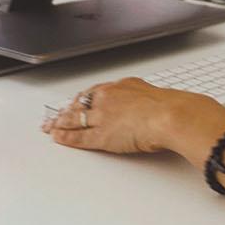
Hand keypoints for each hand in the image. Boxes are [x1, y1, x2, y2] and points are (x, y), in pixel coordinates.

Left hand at [43, 77, 224, 159]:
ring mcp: (104, 116)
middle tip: (55, 116)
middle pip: (80, 104)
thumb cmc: (173, 108)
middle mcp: (109, 98)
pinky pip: (79, 136)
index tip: (75, 103)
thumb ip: (148, 101)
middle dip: (65, 110)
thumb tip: (154, 108)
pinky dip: (66, 137)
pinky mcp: (102, 135)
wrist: (173, 116)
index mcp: (123, 86)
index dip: (82, 99)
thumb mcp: (157, 97)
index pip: (95, 92)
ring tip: (50, 128)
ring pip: (75, 119)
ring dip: (60, 124)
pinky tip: (58, 138)